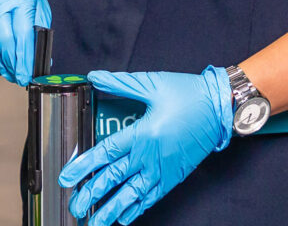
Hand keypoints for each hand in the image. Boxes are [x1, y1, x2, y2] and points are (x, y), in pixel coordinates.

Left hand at [59, 67, 231, 225]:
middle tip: (75, 207)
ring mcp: (162, 169)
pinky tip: (124, 218)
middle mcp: (150, 155)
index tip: (66, 177)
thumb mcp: (153, 83)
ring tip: (94, 223)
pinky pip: (152, 197)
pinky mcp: (173, 176)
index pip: (105, 153)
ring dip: (110, 210)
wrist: (221, 108)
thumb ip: (121, 83)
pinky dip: (137, 209)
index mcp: (142, 133)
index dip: (83, 166)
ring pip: (131, 195)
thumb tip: (96, 77)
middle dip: (91, 195)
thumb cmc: (190, 94)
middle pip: (113, 179)